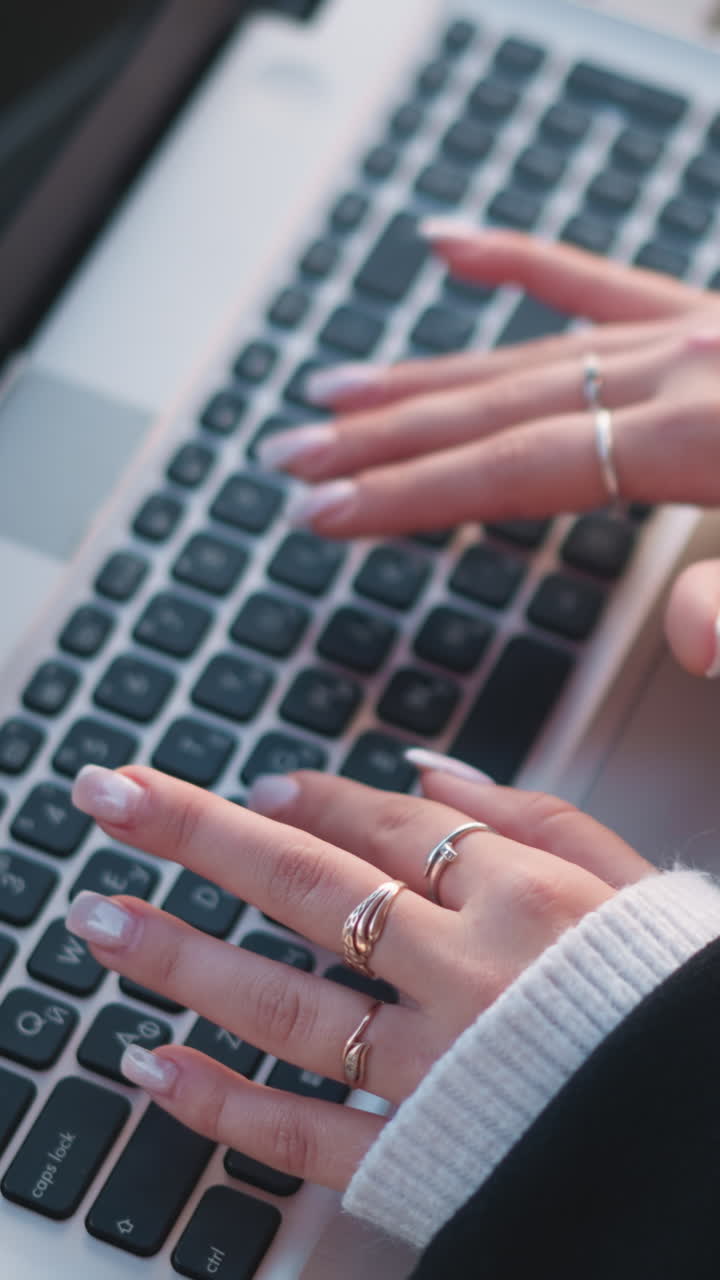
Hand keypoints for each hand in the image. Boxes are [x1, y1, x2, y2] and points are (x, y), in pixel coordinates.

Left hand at [67, 761, 650, 1190]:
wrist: (708, 1143)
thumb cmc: (671, 1001)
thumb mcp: (632, 882)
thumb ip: (536, 816)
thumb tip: (427, 769)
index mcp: (524, 895)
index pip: (384, 826)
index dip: (303, 801)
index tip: (246, 790)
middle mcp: (467, 971)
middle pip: (305, 886)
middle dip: (195, 832)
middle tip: (111, 794)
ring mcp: (436, 1067)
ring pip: (282, 1002)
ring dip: (179, 956)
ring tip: (97, 918)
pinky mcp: (421, 1158)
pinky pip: (303, 1132)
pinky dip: (220, 1102)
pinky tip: (150, 1065)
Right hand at [257, 227, 719, 677]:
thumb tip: (693, 640)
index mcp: (698, 437)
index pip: (514, 471)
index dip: (408, 494)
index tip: (322, 511)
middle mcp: (675, 368)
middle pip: (493, 411)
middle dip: (380, 438)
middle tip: (292, 454)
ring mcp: (684, 329)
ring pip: (524, 354)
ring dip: (423, 378)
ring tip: (338, 393)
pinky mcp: (701, 309)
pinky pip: (596, 280)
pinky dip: (516, 262)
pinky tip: (447, 246)